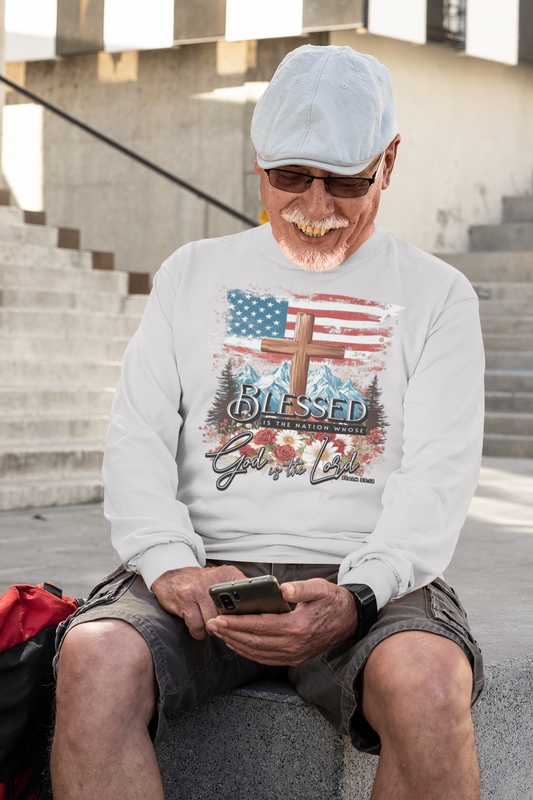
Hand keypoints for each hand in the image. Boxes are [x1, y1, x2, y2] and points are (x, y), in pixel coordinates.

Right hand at [152, 564, 246, 639]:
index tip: (248, 621)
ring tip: (207, 622)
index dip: (248, 613)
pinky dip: (197, 632)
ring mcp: (199, 588)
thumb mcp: (221, 582)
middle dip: (225, 624)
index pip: (248, 595)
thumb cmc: (200, 585)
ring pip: (213, 623)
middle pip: (230, 615)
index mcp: (229, 574)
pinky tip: (195, 624)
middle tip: (220, 622)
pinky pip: (198, 627)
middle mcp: (214, 579)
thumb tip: (258, 613)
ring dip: (210, 629)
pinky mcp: (185, 598)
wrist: (171, 580)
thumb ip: (239, 594)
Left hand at [205, 579, 357, 665]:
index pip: (259, 626)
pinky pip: (266, 658)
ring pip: (257, 653)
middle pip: (254, 641)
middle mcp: (294, 644)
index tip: (219, 618)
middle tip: (211, 625)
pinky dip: (248, 652)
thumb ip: (300, 588)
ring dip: (236, 644)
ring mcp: (294, 654)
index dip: (237, 623)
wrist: (350, 620)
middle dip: (230, 634)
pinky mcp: (294, 658)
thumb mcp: (319, 588)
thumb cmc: (332, 601)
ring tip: (220, 634)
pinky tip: (238, 644)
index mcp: (297, 626)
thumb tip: (281, 589)